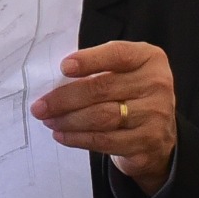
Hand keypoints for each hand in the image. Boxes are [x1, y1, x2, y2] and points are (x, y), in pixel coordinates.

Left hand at [30, 40, 177, 194]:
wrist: (158, 134)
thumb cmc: (129, 94)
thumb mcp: (123, 72)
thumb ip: (98, 68)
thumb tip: (54, 80)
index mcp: (149, 59)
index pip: (118, 55)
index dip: (89, 60)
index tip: (63, 67)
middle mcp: (157, 84)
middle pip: (102, 89)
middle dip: (64, 98)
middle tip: (39, 106)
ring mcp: (155, 115)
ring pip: (102, 117)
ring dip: (68, 120)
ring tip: (48, 120)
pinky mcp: (147, 142)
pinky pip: (104, 140)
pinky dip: (77, 138)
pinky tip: (61, 135)